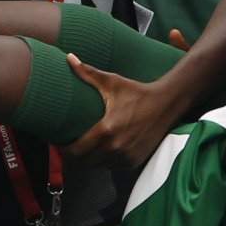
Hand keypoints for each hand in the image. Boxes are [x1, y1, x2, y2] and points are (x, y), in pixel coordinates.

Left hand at [59, 57, 180, 169]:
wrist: (166, 104)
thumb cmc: (137, 92)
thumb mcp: (112, 82)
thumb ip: (88, 73)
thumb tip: (68, 57)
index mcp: (107, 130)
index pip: (77, 149)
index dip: (64, 150)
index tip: (58, 144)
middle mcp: (116, 147)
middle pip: (85, 161)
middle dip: (74, 156)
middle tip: (68, 147)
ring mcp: (126, 156)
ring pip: (99, 166)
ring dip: (89, 160)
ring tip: (82, 150)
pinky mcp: (135, 160)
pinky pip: (113, 167)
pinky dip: (105, 162)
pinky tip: (99, 153)